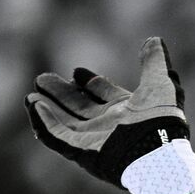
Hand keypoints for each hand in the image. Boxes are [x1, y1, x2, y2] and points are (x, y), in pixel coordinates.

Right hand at [25, 37, 188, 188]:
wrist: (158, 152)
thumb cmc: (161, 120)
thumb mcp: (160, 84)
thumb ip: (154, 62)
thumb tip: (155, 40)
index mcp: (126, 111)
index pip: (103, 94)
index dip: (89, 83)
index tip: (76, 71)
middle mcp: (110, 126)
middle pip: (80, 108)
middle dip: (61, 94)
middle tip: (42, 79)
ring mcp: (95, 140)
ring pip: (65, 122)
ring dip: (47, 107)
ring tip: (33, 94)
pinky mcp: (83, 153)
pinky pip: (57, 138)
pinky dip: (44, 122)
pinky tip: (33, 105)